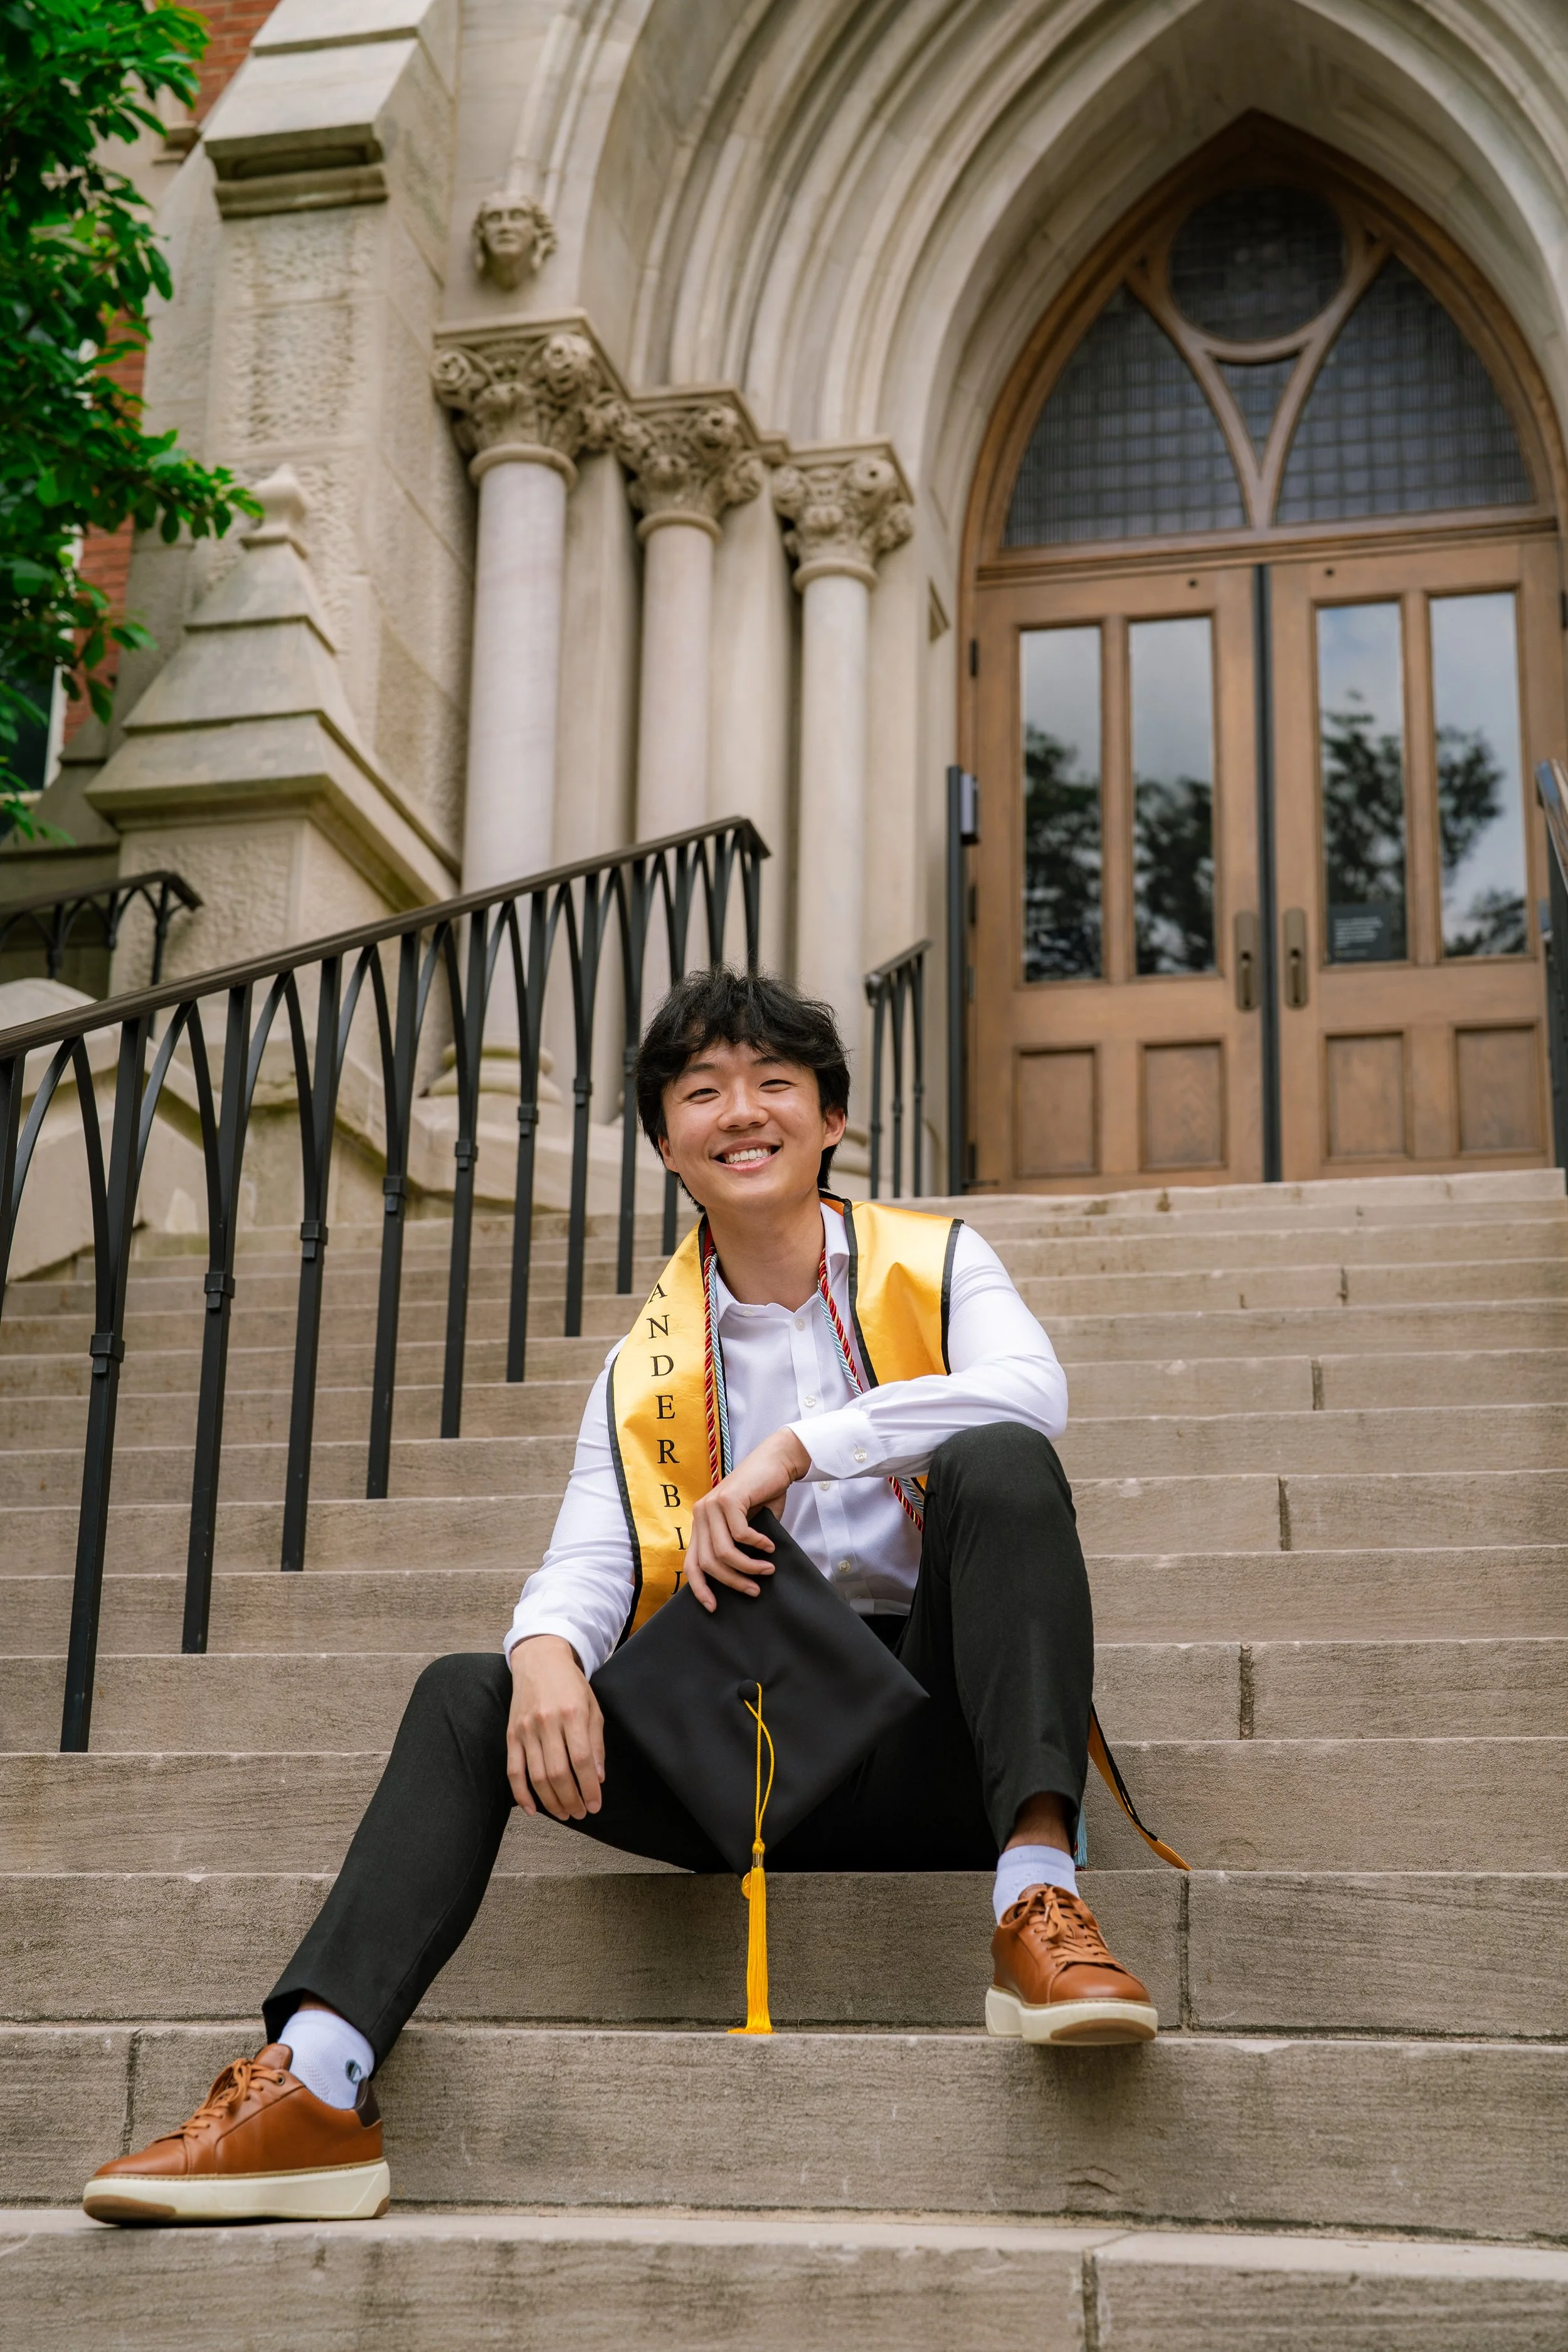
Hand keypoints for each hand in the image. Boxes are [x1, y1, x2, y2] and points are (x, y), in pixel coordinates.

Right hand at [507, 1634, 604, 1820]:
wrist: (539, 1659)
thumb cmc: (571, 1684)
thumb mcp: (593, 1707)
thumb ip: (596, 1742)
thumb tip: (599, 1777)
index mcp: (572, 1713)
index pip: (582, 1760)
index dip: (589, 1787)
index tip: (596, 1804)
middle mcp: (547, 1722)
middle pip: (558, 1773)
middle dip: (572, 1799)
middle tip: (581, 1812)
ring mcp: (526, 1730)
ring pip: (536, 1776)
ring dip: (551, 1801)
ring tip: (565, 1813)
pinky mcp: (511, 1735)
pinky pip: (513, 1771)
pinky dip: (521, 1794)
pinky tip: (532, 1809)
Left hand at [685, 1425, 811, 1610]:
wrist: (776, 1463)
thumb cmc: (763, 1497)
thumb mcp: (746, 1528)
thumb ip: (737, 1549)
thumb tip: (740, 1584)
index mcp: (701, 1524)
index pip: (691, 1564)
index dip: (700, 1588)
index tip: (714, 1607)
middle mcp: (701, 1514)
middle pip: (708, 1563)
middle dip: (733, 1582)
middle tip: (754, 1589)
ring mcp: (712, 1505)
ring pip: (723, 1552)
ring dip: (748, 1567)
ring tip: (767, 1570)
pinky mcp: (728, 1499)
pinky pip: (740, 1534)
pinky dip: (757, 1545)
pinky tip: (770, 1546)